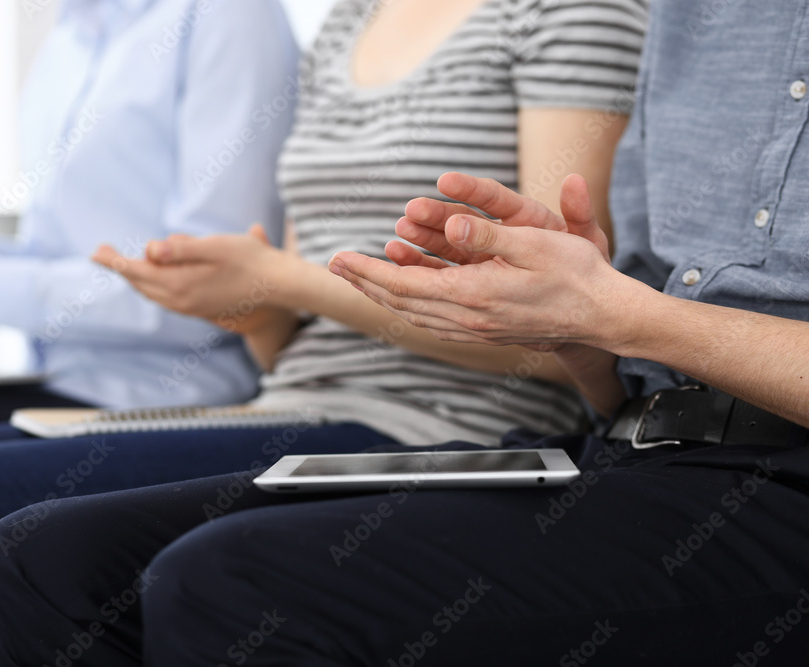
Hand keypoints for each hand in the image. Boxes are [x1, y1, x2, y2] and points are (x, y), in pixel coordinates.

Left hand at [92, 224, 287, 332]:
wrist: (277, 286)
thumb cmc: (250, 260)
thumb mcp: (215, 246)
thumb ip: (182, 249)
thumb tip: (151, 249)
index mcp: (181, 284)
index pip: (138, 271)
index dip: (115, 261)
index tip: (95, 252)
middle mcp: (182, 300)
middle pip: (141, 283)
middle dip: (122, 267)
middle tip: (102, 251)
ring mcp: (191, 307)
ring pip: (152, 292)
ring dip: (137, 277)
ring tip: (121, 263)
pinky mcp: (199, 309)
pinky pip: (166, 298)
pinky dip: (152, 285)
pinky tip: (153, 278)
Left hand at [328, 174, 635, 348]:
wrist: (603, 316)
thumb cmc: (576, 274)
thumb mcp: (535, 243)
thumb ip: (488, 235)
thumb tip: (450, 224)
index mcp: (475, 294)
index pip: (405, 285)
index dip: (368, 272)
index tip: (340, 257)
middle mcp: (468, 318)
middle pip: (401, 302)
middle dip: (365, 283)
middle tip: (335, 266)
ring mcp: (475, 329)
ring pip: (414, 315)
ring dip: (382, 295)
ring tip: (360, 278)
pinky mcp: (484, 331)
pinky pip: (432, 321)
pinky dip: (407, 306)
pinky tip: (402, 297)